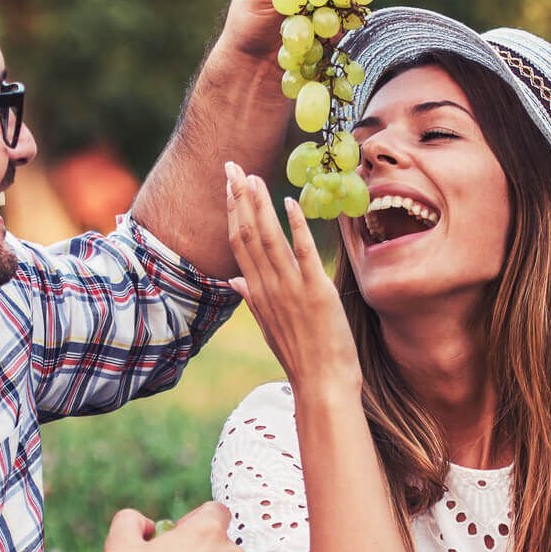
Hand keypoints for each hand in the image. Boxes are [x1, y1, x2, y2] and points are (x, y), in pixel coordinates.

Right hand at [224, 161, 361, 395]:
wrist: (321, 385)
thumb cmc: (300, 357)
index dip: (232, 212)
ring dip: (260, 205)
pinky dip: (297, 226)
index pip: (238, 245)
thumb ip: (252, 299)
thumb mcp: (270, 327)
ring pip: (269, 239)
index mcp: (258, 295)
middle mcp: (269, 288)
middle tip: (232, 167)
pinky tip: (290, 202)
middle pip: (247, 235)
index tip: (229, 187)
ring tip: (254, 177)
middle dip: (239, 199)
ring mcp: (291, 290)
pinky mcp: (316, 293)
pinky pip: (304, 253)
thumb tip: (234, 282)